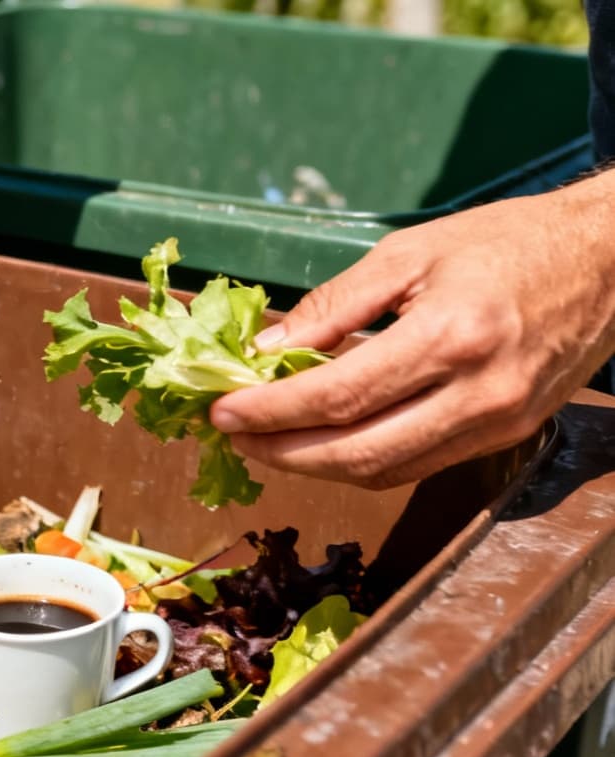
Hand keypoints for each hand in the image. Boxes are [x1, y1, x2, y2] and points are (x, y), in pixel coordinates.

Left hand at [209, 175, 614, 488]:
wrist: (609, 259)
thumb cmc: (507, 243)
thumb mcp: (411, 252)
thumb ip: (333, 306)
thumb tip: (264, 351)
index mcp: (450, 335)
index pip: (339, 397)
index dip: (270, 413)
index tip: (221, 412)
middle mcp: (477, 392)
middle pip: (356, 453)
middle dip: (281, 452)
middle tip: (233, 435)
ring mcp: (496, 423)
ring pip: (384, 473)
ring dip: (314, 467)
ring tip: (266, 442)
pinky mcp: (506, 437)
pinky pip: (416, 467)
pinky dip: (360, 462)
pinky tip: (323, 443)